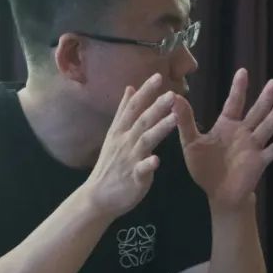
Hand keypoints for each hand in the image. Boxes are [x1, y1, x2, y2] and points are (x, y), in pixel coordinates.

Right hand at [83, 73, 178, 217]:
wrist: (98, 196)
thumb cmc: (111, 164)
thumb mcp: (114, 133)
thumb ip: (124, 111)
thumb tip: (130, 88)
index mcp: (121, 131)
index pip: (133, 107)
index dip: (145, 92)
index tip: (158, 75)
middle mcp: (125, 141)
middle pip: (141, 120)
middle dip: (156, 106)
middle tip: (172, 93)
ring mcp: (129, 159)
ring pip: (145, 141)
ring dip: (159, 128)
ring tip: (174, 118)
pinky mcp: (134, 177)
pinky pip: (142, 169)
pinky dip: (149, 164)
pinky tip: (158, 160)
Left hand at [173, 68, 272, 211]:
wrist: (218, 193)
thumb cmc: (204, 168)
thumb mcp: (191, 143)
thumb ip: (185, 121)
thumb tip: (173, 97)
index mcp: (226, 126)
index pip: (234, 103)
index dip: (238, 88)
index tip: (243, 71)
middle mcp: (243, 132)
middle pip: (256, 111)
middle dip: (265, 98)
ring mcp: (253, 146)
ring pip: (267, 127)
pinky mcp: (259, 161)